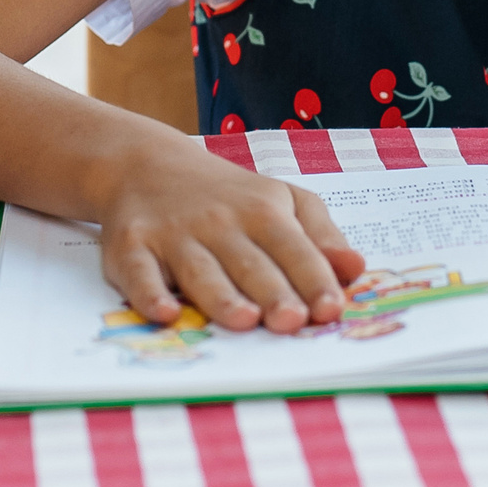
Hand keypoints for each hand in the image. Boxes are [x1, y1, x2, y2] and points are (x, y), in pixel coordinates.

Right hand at [97, 139, 363, 333]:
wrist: (146, 164)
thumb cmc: (228, 196)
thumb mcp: (282, 200)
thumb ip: (320, 235)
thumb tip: (355, 268)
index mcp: (263, 212)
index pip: (294, 248)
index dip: (313, 278)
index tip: (332, 308)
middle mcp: (220, 222)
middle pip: (250, 263)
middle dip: (273, 292)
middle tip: (293, 322)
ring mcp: (174, 235)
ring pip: (201, 270)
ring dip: (221, 295)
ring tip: (243, 320)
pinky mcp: (132, 246)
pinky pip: (140, 273)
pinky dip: (150, 294)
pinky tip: (166, 314)